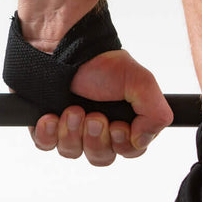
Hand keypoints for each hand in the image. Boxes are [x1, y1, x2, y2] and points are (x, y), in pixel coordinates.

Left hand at [29, 49, 173, 164]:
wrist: (62, 44)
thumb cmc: (101, 61)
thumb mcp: (140, 81)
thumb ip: (156, 113)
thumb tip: (142, 140)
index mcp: (122, 121)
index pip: (128, 151)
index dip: (122, 145)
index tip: (118, 127)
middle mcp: (96, 129)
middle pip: (100, 157)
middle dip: (96, 139)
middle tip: (94, 116)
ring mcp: (69, 128)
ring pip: (72, 152)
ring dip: (72, 133)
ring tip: (72, 109)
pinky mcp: (46, 125)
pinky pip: (45, 145)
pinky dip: (48, 134)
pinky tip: (50, 117)